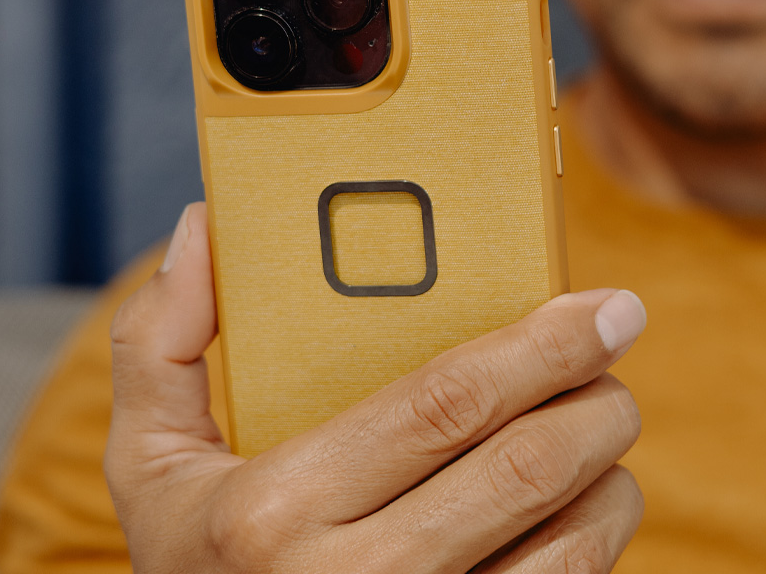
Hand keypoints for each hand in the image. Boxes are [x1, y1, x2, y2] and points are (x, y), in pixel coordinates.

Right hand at [105, 202, 646, 572]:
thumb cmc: (196, 560)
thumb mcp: (150, 462)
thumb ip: (161, 341)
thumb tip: (206, 225)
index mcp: (277, 510)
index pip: (443, 404)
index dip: (541, 348)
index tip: (604, 305)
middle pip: (526, 469)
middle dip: (598, 400)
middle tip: (616, 354)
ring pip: (572, 545)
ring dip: (611, 475)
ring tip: (600, 430)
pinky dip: (597, 542)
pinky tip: (580, 506)